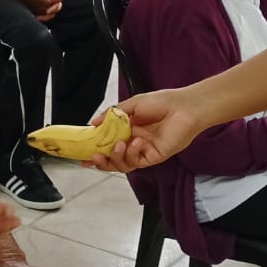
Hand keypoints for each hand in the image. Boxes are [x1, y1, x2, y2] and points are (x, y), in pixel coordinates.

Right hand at [21, 0, 64, 17]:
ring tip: (54, 4)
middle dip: (59, 3)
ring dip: (54, 9)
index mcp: (48, 0)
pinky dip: (48, 14)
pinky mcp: (35, 13)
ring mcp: (39, 11)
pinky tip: (48, 11)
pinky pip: (44, 16)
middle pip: (56, 8)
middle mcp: (45, 8)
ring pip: (51, 13)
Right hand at [91, 88, 206, 171]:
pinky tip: (137, 142)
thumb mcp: (132, 104)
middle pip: (112, 157)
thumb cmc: (163, 102)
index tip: (82, 152)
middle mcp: (133, 141)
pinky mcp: (153, 157)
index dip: (94, 148)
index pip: (107, 142)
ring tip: (118, 145)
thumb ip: (112, 115)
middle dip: (100, 160)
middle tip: (93, 157)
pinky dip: (132, 154)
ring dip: (116, 157)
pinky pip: (136, 162)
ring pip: (122, 164)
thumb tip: (93, 122)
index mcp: (127, 128)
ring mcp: (142, 150)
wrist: (184, 107)